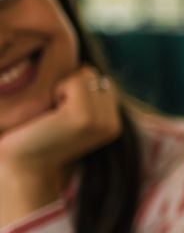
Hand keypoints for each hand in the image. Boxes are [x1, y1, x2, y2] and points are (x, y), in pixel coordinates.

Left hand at [0, 66, 121, 224]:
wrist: (21, 165)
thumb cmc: (35, 137)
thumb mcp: (67, 114)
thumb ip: (84, 96)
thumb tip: (84, 67)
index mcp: (112, 124)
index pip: (100, 80)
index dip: (74, 88)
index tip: (58, 113)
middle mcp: (112, 124)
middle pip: (95, 75)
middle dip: (71, 85)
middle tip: (53, 114)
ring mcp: (102, 122)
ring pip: (87, 75)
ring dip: (63, 87)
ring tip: (52, 114)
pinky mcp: (86, 118)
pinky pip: (76, 82)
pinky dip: (58, 90)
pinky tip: (49, 114)